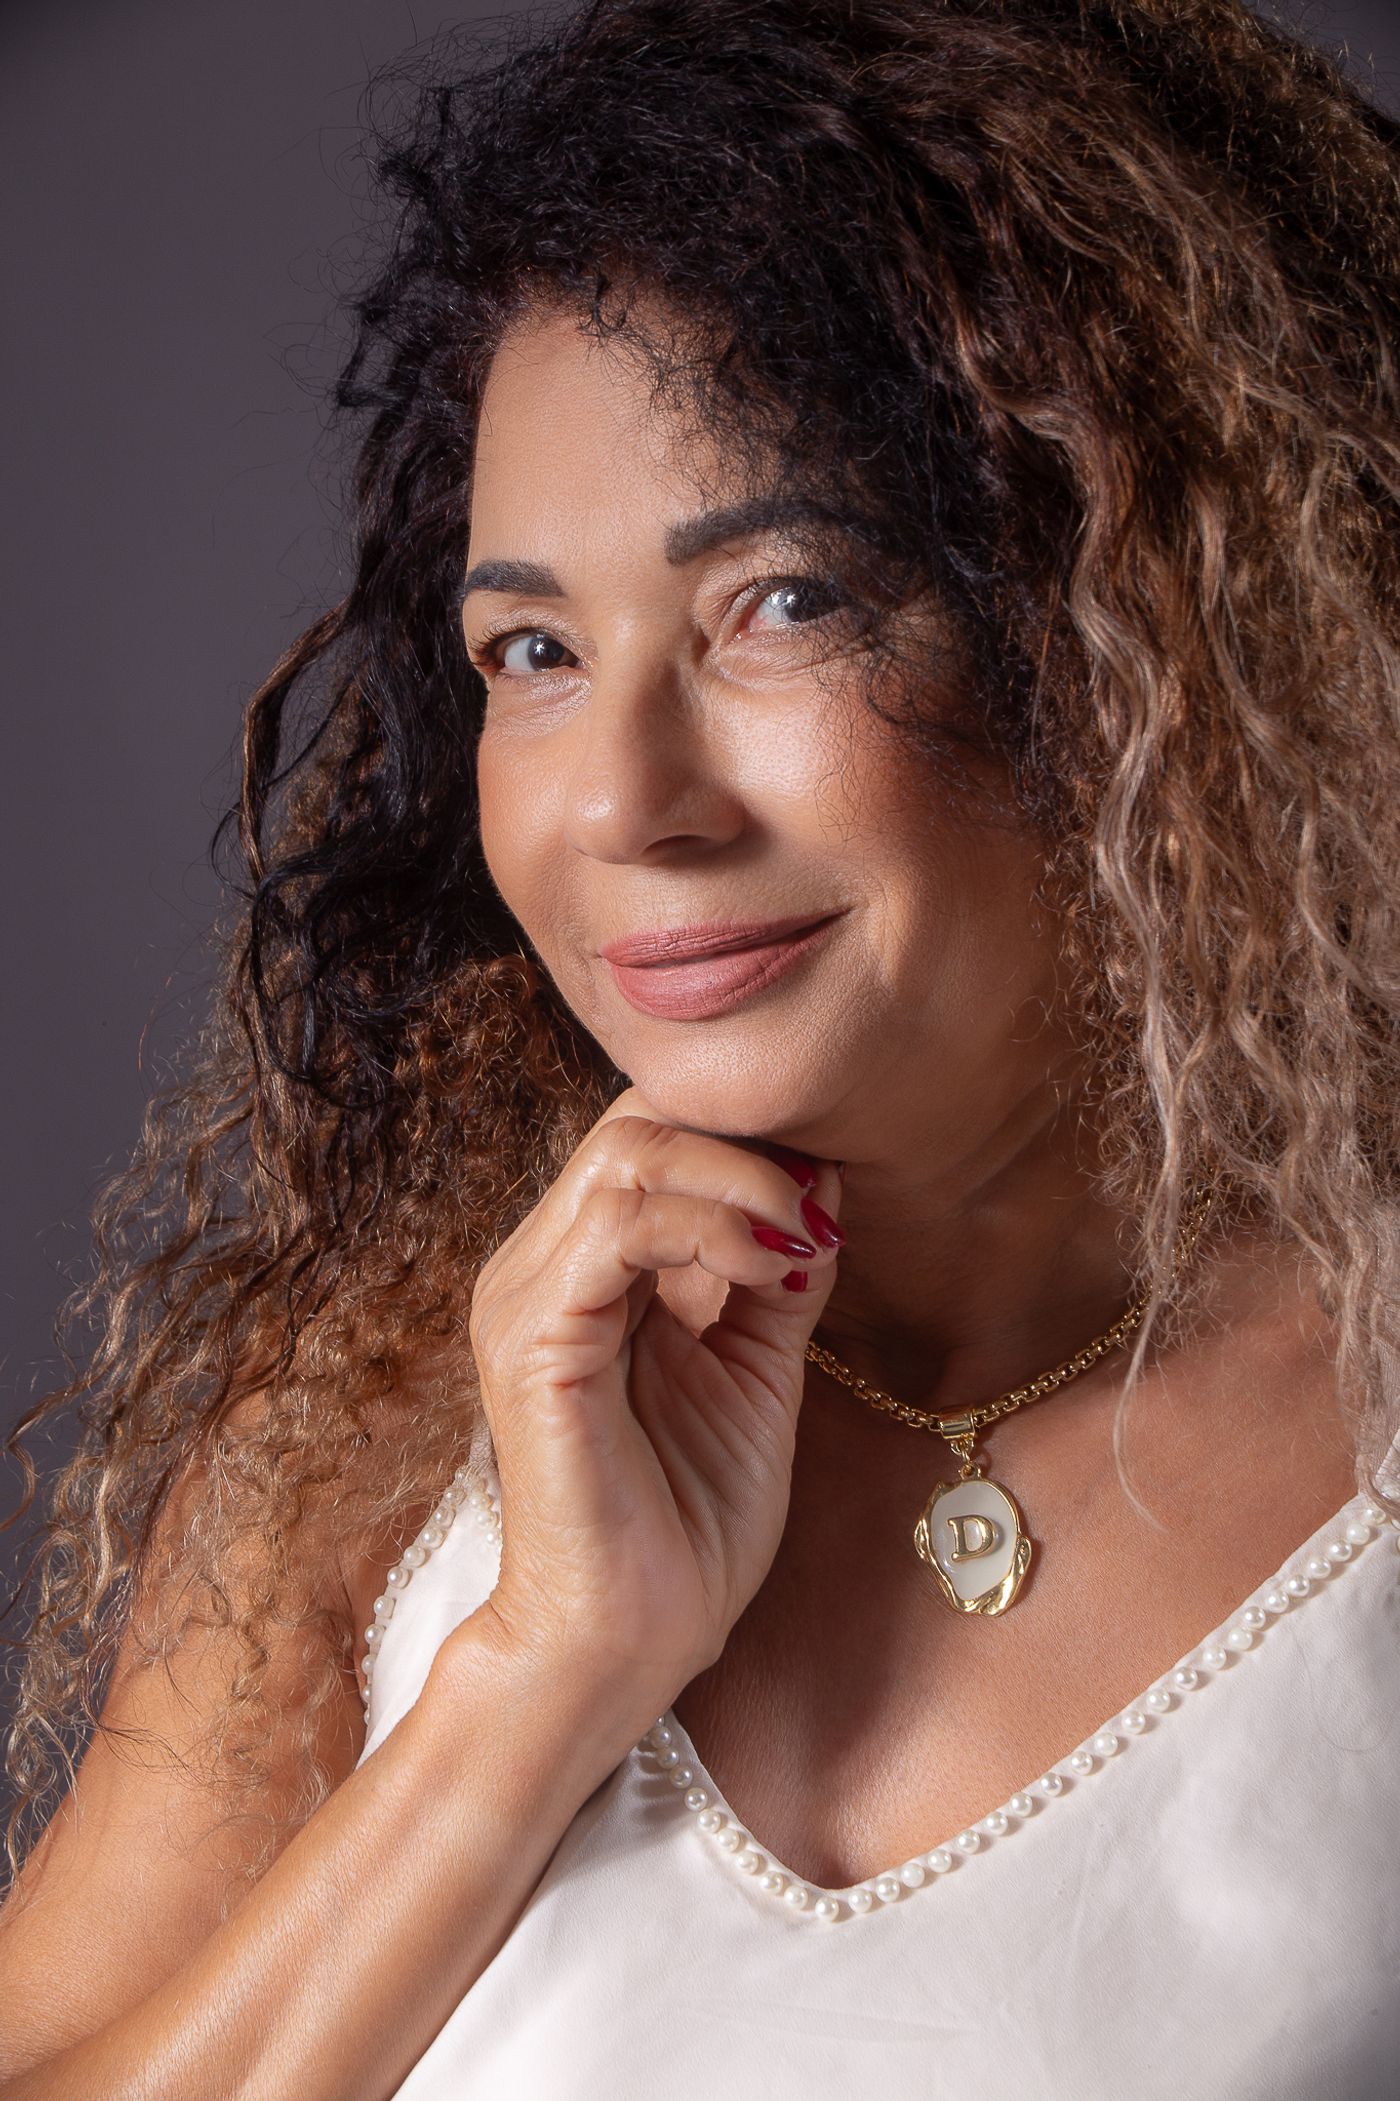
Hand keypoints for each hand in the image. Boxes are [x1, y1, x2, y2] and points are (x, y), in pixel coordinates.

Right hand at [465, 1085, 843, 1709]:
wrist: (634, 1642)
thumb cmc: (687, 1524)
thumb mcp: (756, 1370)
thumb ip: (776, 1275)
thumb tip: (823, 1179)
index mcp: (582, 1271)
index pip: (647, 1136)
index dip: (742, 1132)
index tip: (831, 1172)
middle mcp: (539, 1268)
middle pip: (633, 1123)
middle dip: (744, 1139)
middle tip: (818, 1199)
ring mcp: (526, 1299)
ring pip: (625, 1154)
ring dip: (737, 1178)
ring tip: (799, 1236)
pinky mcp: (535, 1341)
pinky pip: (616, 1228)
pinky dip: (706, 1225)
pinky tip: (768, 1266)